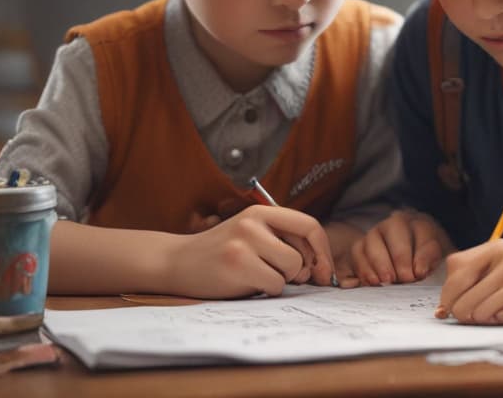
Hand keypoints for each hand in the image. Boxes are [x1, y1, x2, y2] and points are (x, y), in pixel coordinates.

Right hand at [166, 204, 334, 297]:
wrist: (177, 262)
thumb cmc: (222, 252)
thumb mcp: (252, 235)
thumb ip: (283, 241)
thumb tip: (321, 266)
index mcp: (262, 212)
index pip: (309, 225)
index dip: (322, 250)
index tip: (325, 270)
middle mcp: (253, 223)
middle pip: (302, 253)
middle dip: (301, 271)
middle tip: (289, 277)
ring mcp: (244, 243)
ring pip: (290, 269)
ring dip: (280, 280)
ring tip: (259, 275)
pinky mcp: (237, 264)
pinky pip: (274, 285)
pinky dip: (266, 290)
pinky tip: (246, 283)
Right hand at [339, 209, 451, 287]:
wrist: (412, 264)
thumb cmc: (426, 260)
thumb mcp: (436, 259)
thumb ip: (430, 259)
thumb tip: (419, 270)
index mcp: (418, 223)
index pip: (420, 231)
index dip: (420, 254)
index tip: (419, 274)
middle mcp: (394, 223)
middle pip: (393, 229)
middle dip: (399, 257)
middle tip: (404, 279)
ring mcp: (375, 233)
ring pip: (372, 240)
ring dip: (379, 263)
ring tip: (387, 282)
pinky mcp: (361, 246)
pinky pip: (357, 253)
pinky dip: (364, 269)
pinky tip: (374, 283)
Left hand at [437, 240, 502, 323]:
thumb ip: (482, 277)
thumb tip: (446, 307)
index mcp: (498, 246)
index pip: (454, 268)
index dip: (449, 291)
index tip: (452, 306)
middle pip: (459, 294)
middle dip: (461, 312)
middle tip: (478, 317)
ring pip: (476, 311)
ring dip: (484, 320)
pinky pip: (498, 319)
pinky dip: (502, 322)